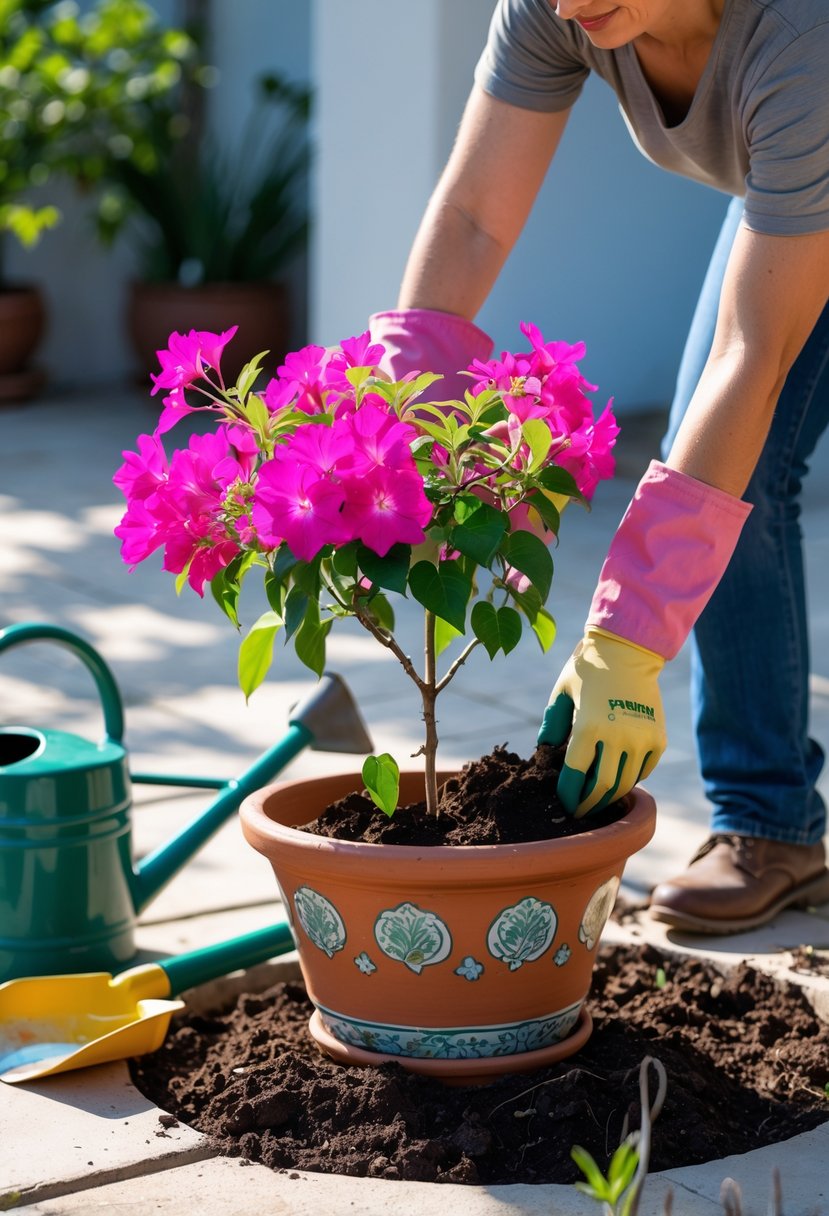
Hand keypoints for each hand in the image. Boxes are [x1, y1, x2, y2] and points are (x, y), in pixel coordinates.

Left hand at [538, 628, 665, 816]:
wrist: (628, 651)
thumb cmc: (588, 670)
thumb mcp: (561, 692)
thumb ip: (552, 724)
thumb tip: (546, 752)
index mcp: (588, 728)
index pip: (576, 776)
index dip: (568, 795)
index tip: (564, 803)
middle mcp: (618, 737)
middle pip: (602, 788)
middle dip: (589, 805)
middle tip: (580, 812)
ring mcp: (641, 739)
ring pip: (626, 783)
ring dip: (610, 797)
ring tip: (597, 800)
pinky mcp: (658, 738)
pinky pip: (644, 770)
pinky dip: (631, 779)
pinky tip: (618, 779)